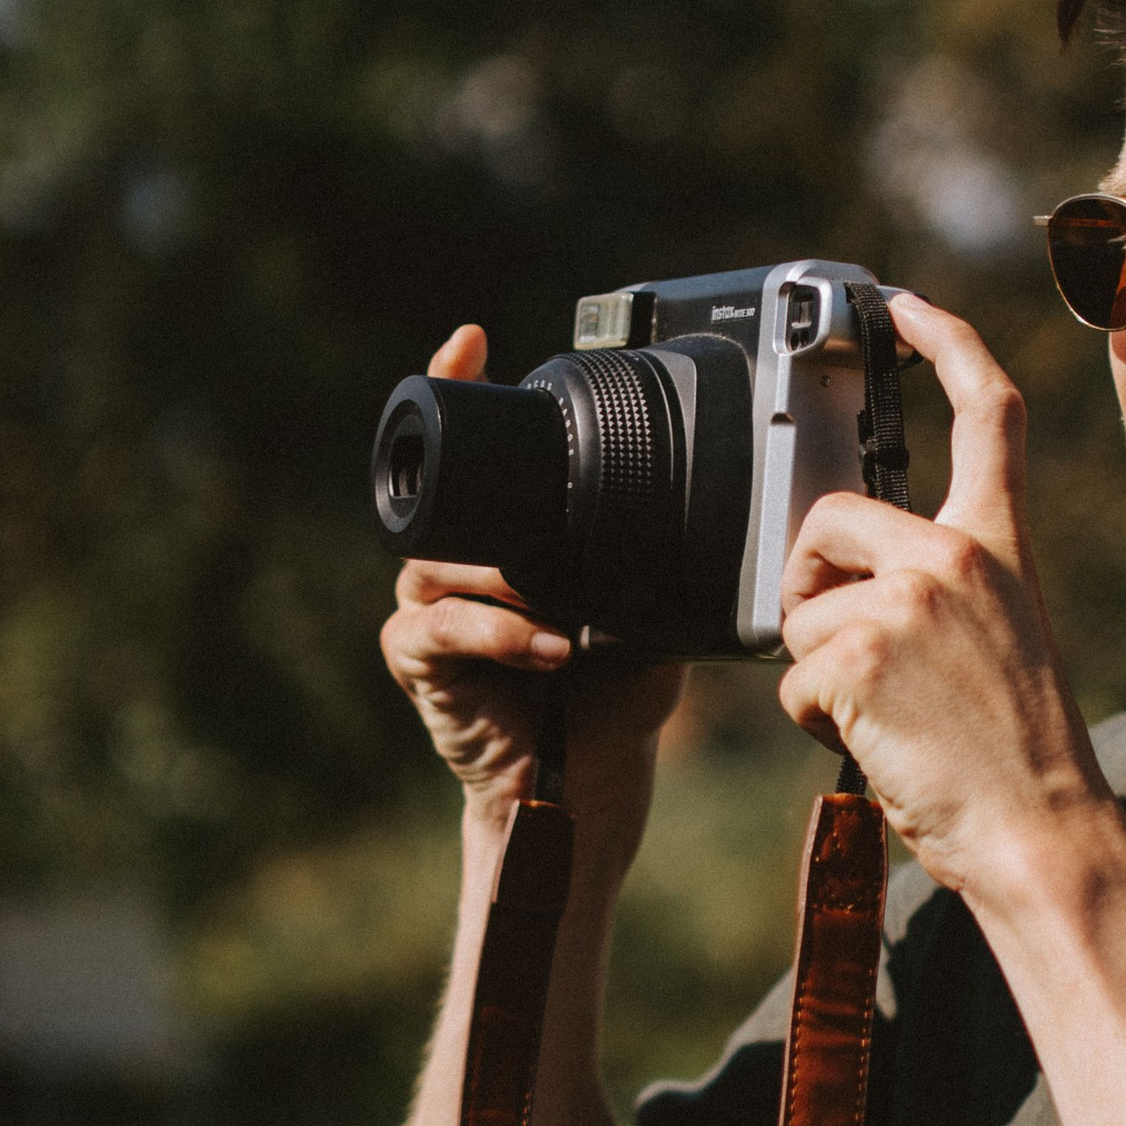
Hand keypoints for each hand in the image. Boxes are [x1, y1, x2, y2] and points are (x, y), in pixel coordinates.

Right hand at [378, 324, 680, 834]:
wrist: (589, 783)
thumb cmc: (613, 695)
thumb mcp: (648, 609)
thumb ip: (648, 558)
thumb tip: (705, 507)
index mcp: (503, 543)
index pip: (475, 461)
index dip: (458, 392)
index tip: (472, 341)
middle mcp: (455, 570)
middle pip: (441, 505)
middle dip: (466, 482)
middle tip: (498, 464)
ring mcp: (428, 614)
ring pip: (437, 565)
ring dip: (500, 576)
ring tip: (552, 600)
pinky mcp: (419, 663)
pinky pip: (443, 631)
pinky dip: (498, 634)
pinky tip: (546, 646)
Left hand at [775, 291, 1110, 898]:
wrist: (1041, 832)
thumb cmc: (1019, 759)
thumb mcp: (1000, 642)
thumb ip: (938, 592)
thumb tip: (842, 588)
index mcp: (1002, 544)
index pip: (986, 411)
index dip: (943, 341)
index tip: (901, 305)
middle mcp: (957, 554)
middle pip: (828, 517)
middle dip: (811, 583)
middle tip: (853, 656)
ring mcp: (908, 600)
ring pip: (799, 612)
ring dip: (818, 672)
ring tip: (888, 717)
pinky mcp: (859, 653)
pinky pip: (791, 679)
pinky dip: (816, 723)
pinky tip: (877, 744)